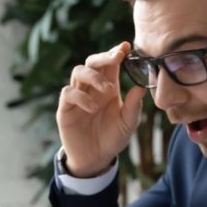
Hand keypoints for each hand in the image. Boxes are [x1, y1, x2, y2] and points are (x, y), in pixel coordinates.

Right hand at [57, 43, 146, 177]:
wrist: (96, 159)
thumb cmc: (113, 138)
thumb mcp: (128, 123)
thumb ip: (133, 105)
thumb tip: (142, 87)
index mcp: (108, 86)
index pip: (110, 64)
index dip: (116, 52)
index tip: (126, 46)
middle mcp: (91, 88)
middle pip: (92, 62)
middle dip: (104, 57)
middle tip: (117, 58)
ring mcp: (77, 96)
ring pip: (78, 72)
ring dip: (94, 76)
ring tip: (108, 90)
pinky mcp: (65, 108)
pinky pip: (68, 93)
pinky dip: (80, 97)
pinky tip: (92, 108)